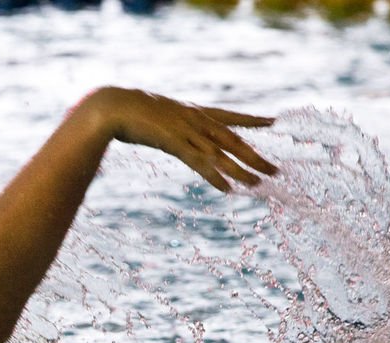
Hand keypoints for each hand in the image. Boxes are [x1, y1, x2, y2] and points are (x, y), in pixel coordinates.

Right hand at [79, 87, 277, 192]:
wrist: (113, 106)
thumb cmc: (131, 110)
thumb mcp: (158, 115)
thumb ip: (170, 124)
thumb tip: (170, 128)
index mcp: (194, 112)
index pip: (231, 116)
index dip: (252, 120)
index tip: (273, 122)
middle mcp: (196, 121)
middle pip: (233, 140)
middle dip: (255, 156)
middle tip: (276, 170)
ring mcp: (186, 132)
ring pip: (221, 154)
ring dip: (241, 171)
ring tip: (259, 184)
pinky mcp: (174, 143)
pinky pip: (199, 163)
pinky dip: (215, 176)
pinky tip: (228, 189)